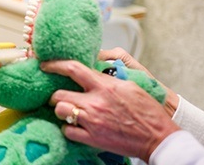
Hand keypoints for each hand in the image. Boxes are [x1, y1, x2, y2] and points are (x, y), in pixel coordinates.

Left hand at [41, 60, 179, 161]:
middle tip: (60, 96)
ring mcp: (92, 121)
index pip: (73, 69)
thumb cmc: (147, 111)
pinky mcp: (92, 138)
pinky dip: (69, 128)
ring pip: (60, 111)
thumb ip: (107, 78)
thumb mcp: (130, 86)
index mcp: (105, 86)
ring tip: (69, 110)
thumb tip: (91, 71)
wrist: (157, 137)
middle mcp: (95, 102)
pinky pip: (67, 131)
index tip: (45, 65)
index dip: (55, 65)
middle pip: (59, 94)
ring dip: (62, 110)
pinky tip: (76, 125)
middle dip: (55, 95)